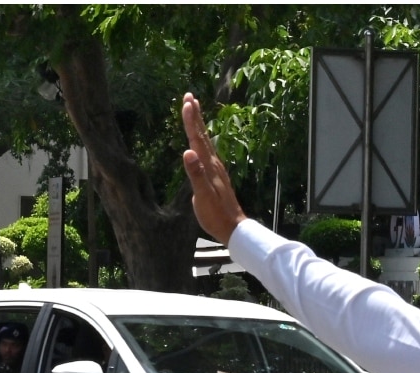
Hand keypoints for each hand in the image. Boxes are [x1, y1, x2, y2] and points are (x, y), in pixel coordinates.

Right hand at [180, 93, 247, 245]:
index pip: (197, 139)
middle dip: (195, 116)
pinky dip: (201, 141)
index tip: (187, 101)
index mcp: (209, 166)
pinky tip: (200, 143)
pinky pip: (207, 152)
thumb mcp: (203, 195)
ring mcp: (216, 170)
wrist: (233, 227)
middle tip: (189, 97)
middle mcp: (214, 164)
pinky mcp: (216, 176)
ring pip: (206, 142)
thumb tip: (187, 152)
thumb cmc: (216, 214)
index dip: (191, 120)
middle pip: (203, 136)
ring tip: (194, 112)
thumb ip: (196, 174)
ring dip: (199, 126)